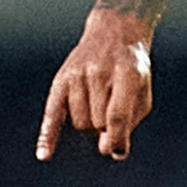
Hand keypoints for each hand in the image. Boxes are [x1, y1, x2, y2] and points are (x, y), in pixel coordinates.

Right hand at [37, 9, 152, 160]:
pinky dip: (48, 135)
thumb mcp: (142, 91)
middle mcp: (99, 72)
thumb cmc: (132, 70)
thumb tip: (107, 150)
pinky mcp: (61, 79)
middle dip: (106, 125)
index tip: (119, 151)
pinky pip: (52, 114)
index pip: (117, 115)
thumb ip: (128, 122)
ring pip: (80, 122)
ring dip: (91, 122)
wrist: (115, 32)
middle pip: (97, 122)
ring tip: (100, 101)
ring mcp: (78, 74)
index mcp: (126, 74)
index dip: (118, 138)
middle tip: (114, 105)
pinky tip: (44, 155)